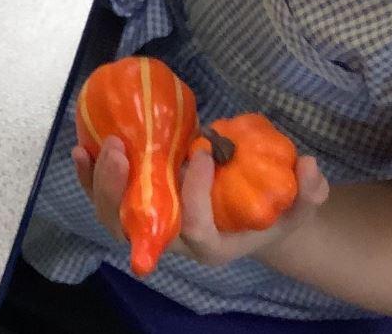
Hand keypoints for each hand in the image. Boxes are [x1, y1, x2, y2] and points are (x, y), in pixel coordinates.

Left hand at [71, 137, 329, 267]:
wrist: (248, 220)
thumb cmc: (269, 214)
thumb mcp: (297, 208)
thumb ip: (308, 193)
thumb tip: (310, 167)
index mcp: (212, 245)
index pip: (194, 228)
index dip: (193, 194)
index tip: (201, 154)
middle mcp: (173, 241)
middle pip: (135, 228)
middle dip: (121, 189)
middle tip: (122, 148)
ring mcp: (150, 225)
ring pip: (112, 214)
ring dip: (99, 181)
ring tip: (98, 145)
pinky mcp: (135, 205)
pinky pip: (104, 196)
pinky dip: (90, 175)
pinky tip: (82, 146)